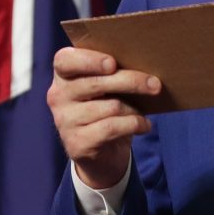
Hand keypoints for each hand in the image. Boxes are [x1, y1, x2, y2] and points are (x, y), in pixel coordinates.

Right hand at [47, 47, 160, 188]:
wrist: (100, 154)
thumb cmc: (105, 108)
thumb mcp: (105, 87)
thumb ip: (111, 72)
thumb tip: (143, 63)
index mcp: (63, 75)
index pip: (65, 60)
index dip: (89, 60)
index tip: (112, 63)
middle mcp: (58, 96)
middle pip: (97, 83)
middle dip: (131, 82)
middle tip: (155, 84)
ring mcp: (65, 121)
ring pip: (111, 107)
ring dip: (133, 109)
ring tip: (142, 111)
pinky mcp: (78, 143)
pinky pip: (113, 127)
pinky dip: (135, 124)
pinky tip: (144, 125)